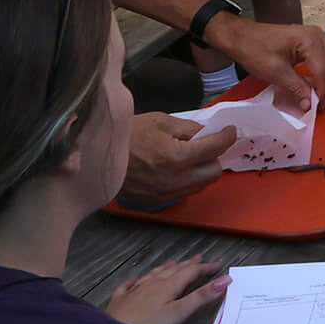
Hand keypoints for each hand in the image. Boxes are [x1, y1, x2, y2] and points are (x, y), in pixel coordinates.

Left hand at [105, 257, 227, 323]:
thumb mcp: (180, 313)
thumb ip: (202, 296)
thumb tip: (225, 280)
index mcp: (168, 286)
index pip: (190, 272)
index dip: (205, 268)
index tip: (218, 265)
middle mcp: (151, 284)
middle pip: (173, 271)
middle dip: (187, 265)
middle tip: (198, 258)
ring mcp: (134, 291)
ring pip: (152, 275)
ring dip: (165, 268)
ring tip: (173, 263)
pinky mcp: (119, 301)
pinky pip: (127, 286)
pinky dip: (134, 280)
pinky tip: (134, 279)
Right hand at [119, 114, 236, 206]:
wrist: (95, 157)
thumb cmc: (126, 135)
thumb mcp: (159, 121)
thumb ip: (188, 128)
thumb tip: (207, 132)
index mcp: (177, 156)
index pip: (216, 148)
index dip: (227, 136)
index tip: (228, 130)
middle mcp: (175, 179)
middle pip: (214, 172)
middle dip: (214, 157)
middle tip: (206, 147)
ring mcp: (165, 193)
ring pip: (200, 186)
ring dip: (201, 171)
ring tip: (189, 159)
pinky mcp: (155, 202)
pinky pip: (182, 193)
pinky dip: (185, 182)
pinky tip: (175, 171)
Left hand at [209, 15, 324, 106]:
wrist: (241, 37)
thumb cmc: (255, 50)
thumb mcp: (275, 72)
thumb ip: (297, 88)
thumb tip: (310, 105)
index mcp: (310, 40)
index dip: (323, 90)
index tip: (317, 106)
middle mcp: (318, 35)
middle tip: (320, 95)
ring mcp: (317, 36)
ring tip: (320, 87)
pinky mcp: (313, 40)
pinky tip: (315, 79)